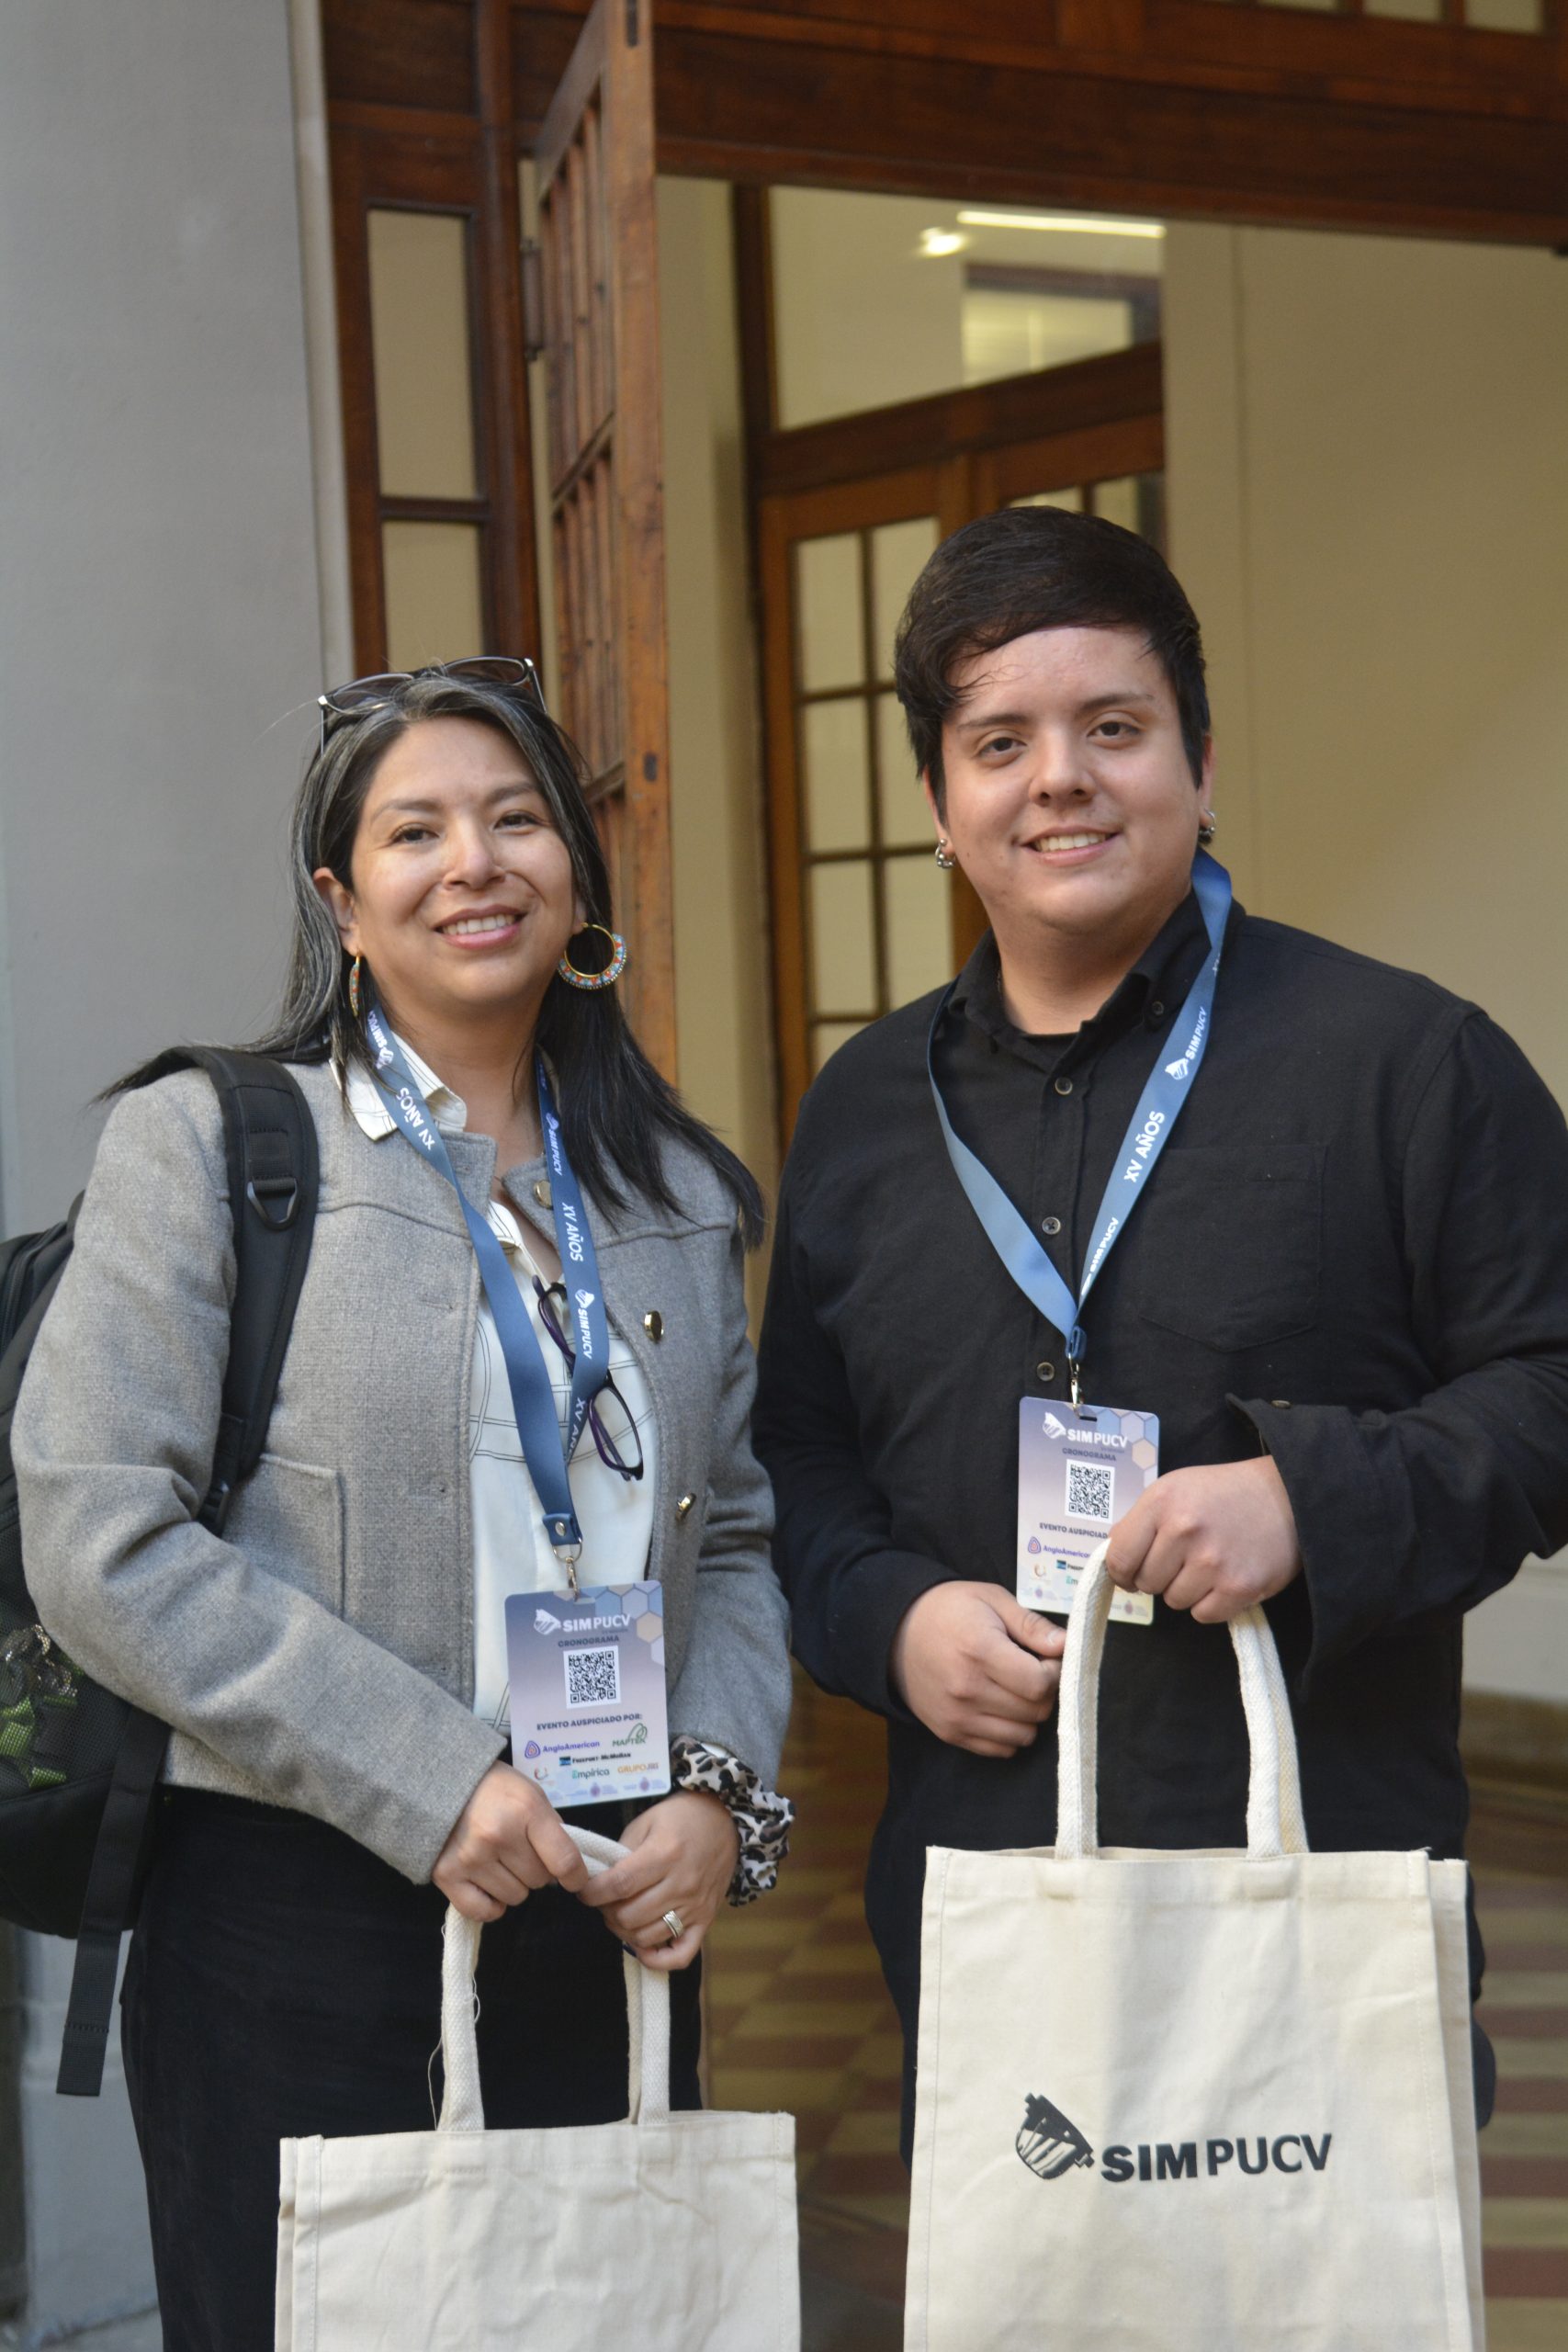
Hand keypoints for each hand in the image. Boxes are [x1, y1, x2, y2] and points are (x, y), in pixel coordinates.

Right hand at [433, 1762, 589, 1921]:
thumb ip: (550, 1829)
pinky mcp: (447, 1875)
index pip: (563, 1860)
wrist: (441, 1783)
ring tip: (499, 1860)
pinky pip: (483, 1911)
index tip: (574, 1880)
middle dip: (536, 1870)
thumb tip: (565, 1870)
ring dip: (512, 1885)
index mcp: (526, 1810)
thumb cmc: (494, 1789)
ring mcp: (471, 1857)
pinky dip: (490, 1905)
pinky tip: (487, 1884)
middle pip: (538, 1881)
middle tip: (519, 1852)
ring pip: (514, 1897)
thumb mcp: (531, 1795)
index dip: (575, 1876)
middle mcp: (498, 1835)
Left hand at [576, 1791, 738, 1971]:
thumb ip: (623, 1852)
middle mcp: (681, 1884)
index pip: (620, 1885)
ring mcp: (695, 1906)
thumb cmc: (681, 1817)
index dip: (594, 1893)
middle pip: (630, 1916)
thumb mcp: (647, 1822)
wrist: (725, 1820)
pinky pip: (681, 1955)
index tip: (584, 1892)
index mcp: (664, 1854)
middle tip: (604, 1902)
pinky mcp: (706, 1920)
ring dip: (624, 1932)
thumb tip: (601, 1882)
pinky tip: (642, 1947)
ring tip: (620, 1915)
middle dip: (606, 1912)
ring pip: (648, 1937)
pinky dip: (658, 1960)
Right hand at [890, 1581, 1064, 1757]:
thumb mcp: (991, 1600)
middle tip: (1031, 1671)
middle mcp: (967, 1689)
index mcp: (980, 1650)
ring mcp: (957, 1716)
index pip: (1040, 1684)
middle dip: (1044, 1692)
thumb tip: (1067, 1645)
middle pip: (1035, 1712)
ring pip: (1023, 1735)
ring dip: (1029, 1715)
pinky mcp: (950, 1732)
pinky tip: (1000, 1706)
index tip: (1047, 1659)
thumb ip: (1031, 1625)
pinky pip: (1001, 1749)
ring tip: (1015, 1689)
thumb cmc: (950, 1609)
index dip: (1054, 1672)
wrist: (896, 1632)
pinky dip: (1010, 1732)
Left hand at [1104, 1457, 1301, 1622]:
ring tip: (1209, 1564)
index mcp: (1161, 1502)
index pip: (1119, 1557)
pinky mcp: (1239, 1587)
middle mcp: (1183, 1530)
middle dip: (1159, 1577)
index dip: (1122, 1572)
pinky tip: (1225, 1579)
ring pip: (1174, 1601)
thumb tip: (1114, 1551)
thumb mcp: (1177, 1488)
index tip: (1131, 1574)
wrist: (1289, 1496)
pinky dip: (1211, 1604)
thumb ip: (1143, 1519)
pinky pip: (1203, 1615)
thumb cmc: (1226, 1493)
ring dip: (1187, 1590)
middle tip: (1184, 1560)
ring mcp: (1212, 1561)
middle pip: (1146, 1583)